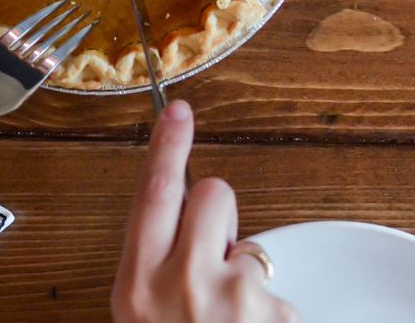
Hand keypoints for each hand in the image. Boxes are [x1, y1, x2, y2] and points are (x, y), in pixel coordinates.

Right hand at [111, 100, 299, 322]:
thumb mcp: (140, 312)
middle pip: (212, 194)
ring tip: (230, 318)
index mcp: (138, 286)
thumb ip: (154, 266)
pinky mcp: (275, 313)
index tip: (178, 112)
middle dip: (218, 213)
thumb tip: (182, 224)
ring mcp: (232, 298)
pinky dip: (269, 312)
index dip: (168, 146)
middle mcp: (183, 285)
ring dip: (242, 273)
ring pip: (249, 243)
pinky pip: (276, 289)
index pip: (154, 193)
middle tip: (213, 260)